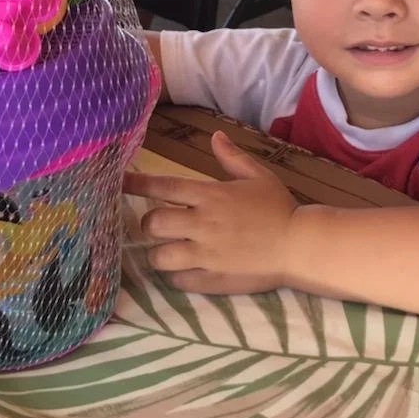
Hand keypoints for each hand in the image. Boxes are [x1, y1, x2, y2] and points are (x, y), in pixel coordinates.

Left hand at [122, 131, 297, 293]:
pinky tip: (185, 270)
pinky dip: (177, 276)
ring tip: (168, 250)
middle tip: (159, 225)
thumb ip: (232, 158)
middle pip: (154, 223)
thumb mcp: (258, 176)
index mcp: (211, 195)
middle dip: (150, 224)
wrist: (299, 245)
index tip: (118, 183)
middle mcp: (202, 224)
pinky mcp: (211, 279)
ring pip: (159, 256)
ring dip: (159, 252)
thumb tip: (215, 136)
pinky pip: (178, 281)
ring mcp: (205, 254)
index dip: (136, 184)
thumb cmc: (279, 207)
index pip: (163, 186)